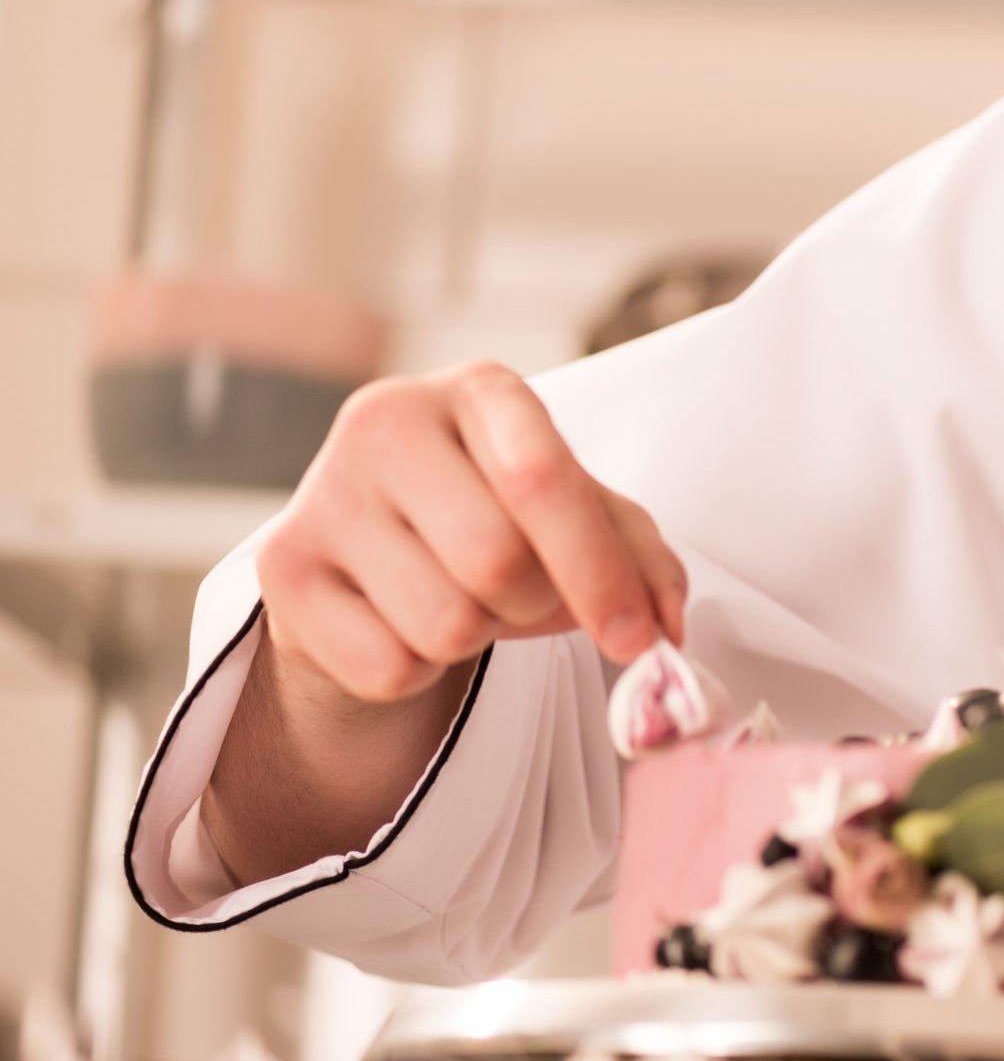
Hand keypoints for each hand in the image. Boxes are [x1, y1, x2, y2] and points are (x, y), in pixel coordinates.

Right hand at [255, 361, 687, 704]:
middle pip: (496, 564)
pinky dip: (418, 668)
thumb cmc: (497, 516)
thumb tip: (664, 628)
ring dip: (477, 638)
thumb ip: (640, 561)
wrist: (378, 545)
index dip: (599, 570)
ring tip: (463, 597)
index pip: (542, 478)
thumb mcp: (580, 514)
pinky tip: (404, 621)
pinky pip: (388, 667)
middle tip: (527, 596)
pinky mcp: (281, 569)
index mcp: (480, 391)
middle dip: (535, 606)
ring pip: (444, 623)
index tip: (638, 639)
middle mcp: (388, 421)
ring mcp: (323, 492)